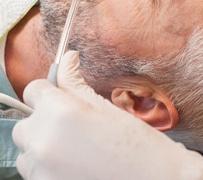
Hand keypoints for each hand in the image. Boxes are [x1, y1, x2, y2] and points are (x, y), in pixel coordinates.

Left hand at [12, 51, 202, 179]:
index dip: (49, 89)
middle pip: (26, 120)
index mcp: (60, 114)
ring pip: (26, 147)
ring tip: (72, 145)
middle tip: (71, 121)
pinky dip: (45, 162)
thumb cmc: (135, 142)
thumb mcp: (105, 106)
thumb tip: (67, 58)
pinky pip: (32, 168)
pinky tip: (72, 161)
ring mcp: (40, 169)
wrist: (153, 179)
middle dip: (44, 117)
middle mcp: (43, 142)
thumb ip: (75, 81)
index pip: (33, 89)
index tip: (59, 93)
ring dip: (42, 142)